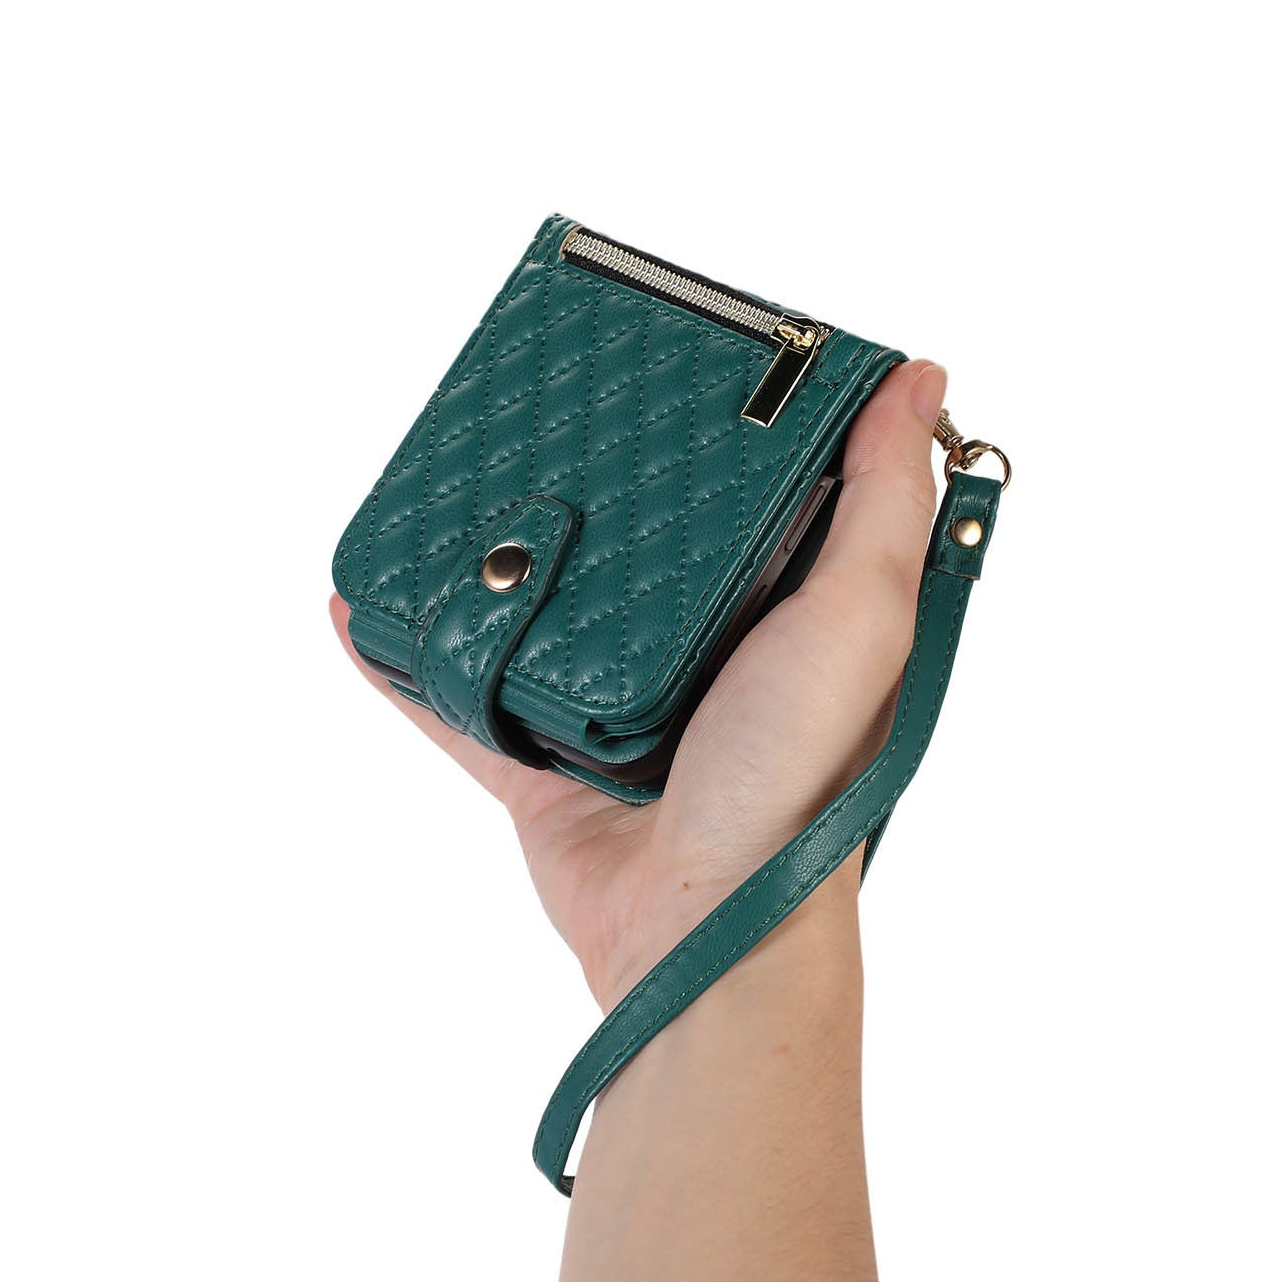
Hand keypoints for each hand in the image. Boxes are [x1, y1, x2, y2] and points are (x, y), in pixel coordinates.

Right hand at [330, 360, 945, 1011]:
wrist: (702, 922)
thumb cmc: (797, 776)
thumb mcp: (860, 614)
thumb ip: (883, 497)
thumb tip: (921, 372)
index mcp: (786, 618)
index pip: (758, 500)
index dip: (727, 434)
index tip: (681, 360)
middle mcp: (704, 659)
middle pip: (637, 552)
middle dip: (590, 486)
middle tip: (540, 408)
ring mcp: (616, 711)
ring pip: (541, 614)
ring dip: (491, 559)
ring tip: (441, 487)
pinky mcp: (543, 766)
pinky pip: (461, 700)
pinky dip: (411, 660)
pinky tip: (361, 606)